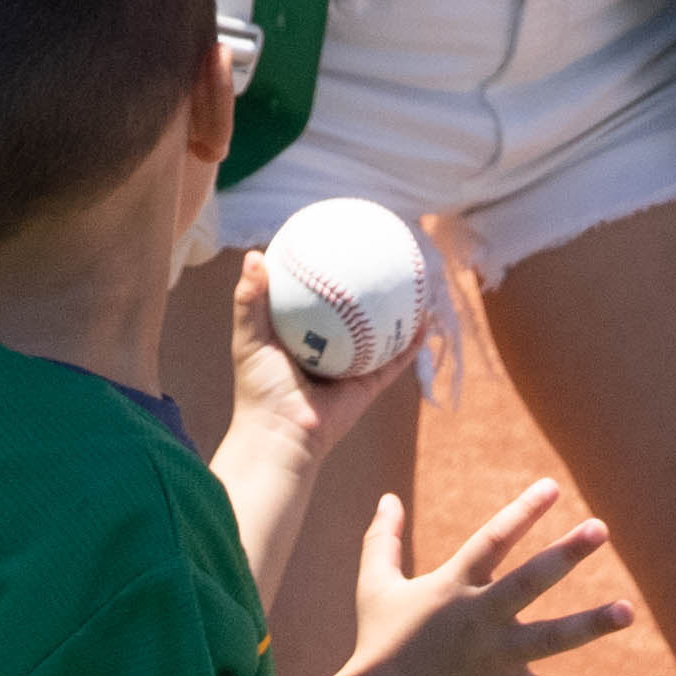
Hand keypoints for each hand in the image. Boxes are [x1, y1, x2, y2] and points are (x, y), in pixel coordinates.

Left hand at [218, 248, 416, 475]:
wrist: (281, 436)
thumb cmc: (259, 389)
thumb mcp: (249, 338)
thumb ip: (249, 300)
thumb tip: (254, 255)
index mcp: (302, 335)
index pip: (316, 295)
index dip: (327, 269)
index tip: (335, 239)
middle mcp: (329, 347)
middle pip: (354, 310)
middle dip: (368, 285)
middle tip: (379, 253)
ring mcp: (351, 367)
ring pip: (381, 333)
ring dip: (399, 310)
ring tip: (415, 281)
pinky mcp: (368, 386)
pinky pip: (395, 360)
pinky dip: (412, 342)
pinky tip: (425, 319)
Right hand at [332, 474, 633, 675]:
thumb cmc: (378, 641)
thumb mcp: (375, 584)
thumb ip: (383, 539)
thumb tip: (387, 497)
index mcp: (454, 586)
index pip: (493, 539)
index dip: (522, 512)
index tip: (552, 487)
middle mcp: (479, 617)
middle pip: (528, 581)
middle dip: (565, 555)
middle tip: (601, 528)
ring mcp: (494, 657)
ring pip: (551, 638)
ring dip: (590, 625)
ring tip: (627, 611)